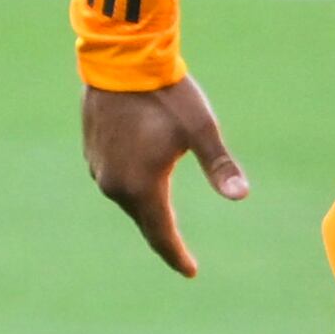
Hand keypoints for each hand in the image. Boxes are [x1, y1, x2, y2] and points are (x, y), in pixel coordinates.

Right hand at [83, 75, 247, 276]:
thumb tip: (242, 196)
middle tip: (182, 259)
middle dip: (164, 240)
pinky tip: (143, 191)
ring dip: (148, 214)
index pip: (162, 234)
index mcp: (142, 185)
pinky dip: (134, 192)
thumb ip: (220, 166)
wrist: (120, 61)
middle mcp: (115, 184)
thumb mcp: (201, 131)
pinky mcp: (92, 152)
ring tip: (164, 229)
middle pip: (145, 222)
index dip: (177, 255)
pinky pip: (116, 182)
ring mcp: (99, 168)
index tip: (191, 272)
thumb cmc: (167, 95)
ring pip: (129, 202)